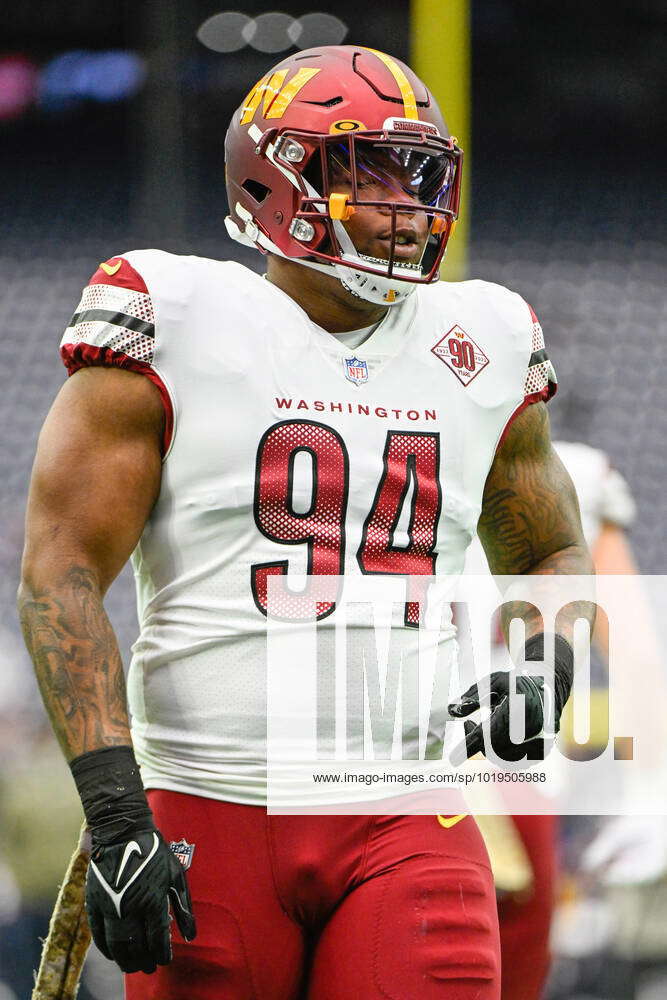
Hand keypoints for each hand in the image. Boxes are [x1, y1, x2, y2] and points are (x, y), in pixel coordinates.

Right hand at [87, 828, 195, 973]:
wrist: (122, 833)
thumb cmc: (155, 852)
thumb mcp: (176, 875)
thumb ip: (184, 906)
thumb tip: (191, 935)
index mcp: (152, 899)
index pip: (157, 939)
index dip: (162, 954)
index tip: (165, 960)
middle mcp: (130, 907)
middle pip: (136, 948)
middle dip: (144, 962)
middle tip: (149, 968)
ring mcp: (110, 907)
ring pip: (116, 946)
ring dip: (126, 961)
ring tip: (134, 966)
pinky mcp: (94, 904)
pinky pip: (98, 935)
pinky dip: (107, 949)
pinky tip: (115, 954)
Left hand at [449, 671, 551, 764]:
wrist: (548, 688)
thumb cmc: (517, 683)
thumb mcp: (493, 682)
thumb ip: (472, 696)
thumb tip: (452, 711)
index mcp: (518, 709)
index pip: (487, 734)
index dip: (469, 747)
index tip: (453, 759)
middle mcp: (531, 729)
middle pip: (493, 748)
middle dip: (475, 740)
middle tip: (468, 724)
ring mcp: (538, 742)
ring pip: (502, 757)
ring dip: (487, 746)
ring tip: (486, 726)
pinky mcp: (541, 751)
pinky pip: (514, 760)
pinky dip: (501, 752)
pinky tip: (500, 735)